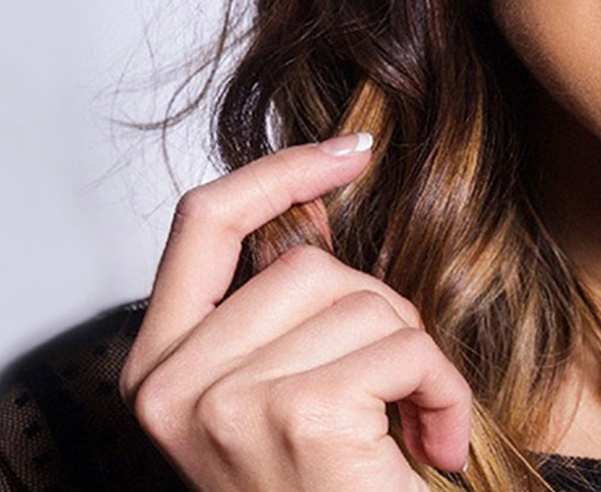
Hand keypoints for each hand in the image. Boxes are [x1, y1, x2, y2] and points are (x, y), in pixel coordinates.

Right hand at [118, 136, 473, 489]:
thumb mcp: (280, 399)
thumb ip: (281, 314)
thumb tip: (317, 212)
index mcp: (156, 373)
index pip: (202, 223)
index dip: (278, 171)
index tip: (350, 151)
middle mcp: (171, 389)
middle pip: (307, 264)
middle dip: (378, 314)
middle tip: (393, 397)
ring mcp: (227, 403)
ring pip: (362, 301)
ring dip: (415, 359)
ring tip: (409, 431)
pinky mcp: (297, 415)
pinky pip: (405, 345)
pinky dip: (443, 391)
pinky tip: (433, 449)